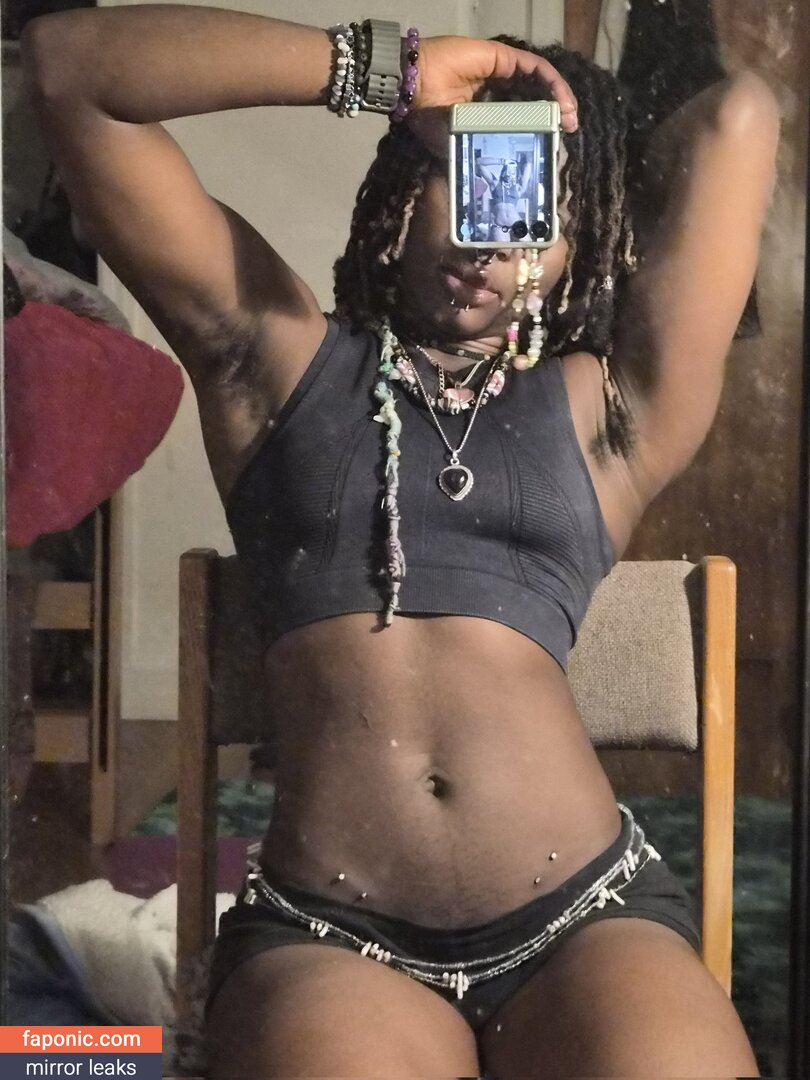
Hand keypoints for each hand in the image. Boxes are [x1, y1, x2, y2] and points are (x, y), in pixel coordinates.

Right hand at [407, 36, 577, 154]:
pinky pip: (535, 68)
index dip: (537, 128)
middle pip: (534, 99)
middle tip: (567, 131)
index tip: (551, 145)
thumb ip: (478, 154)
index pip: (519, 117)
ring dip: (559, 98)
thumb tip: (494, 179)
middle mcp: (495, 89)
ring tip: (569, 117)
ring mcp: (500, 71)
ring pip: (539, 82)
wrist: (415, 90)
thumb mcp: (458, 144)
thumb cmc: (428, 118)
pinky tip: (561, 100)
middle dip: (554, 114)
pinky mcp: (503, 57)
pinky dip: (552, 82)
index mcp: (484, 110)